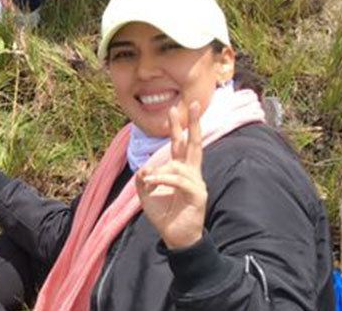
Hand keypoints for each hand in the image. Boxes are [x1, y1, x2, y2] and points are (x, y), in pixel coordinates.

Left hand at [134, 102, 207, 249]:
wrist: (175, 237)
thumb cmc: (164, 215)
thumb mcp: (145, 195)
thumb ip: (143, 180)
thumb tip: (144, 169)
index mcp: (180, 170)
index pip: (180, 144)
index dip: (179, 127)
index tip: (176, 108)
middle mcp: (191, 173)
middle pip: (193, 144)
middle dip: (193, 123)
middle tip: (193, 103)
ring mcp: (197, 183)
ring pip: (178, 166)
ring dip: (160, 172)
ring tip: (148, 180)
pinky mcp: (198, 195)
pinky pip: (179, 180)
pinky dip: (164, 179)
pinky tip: (154, 181)